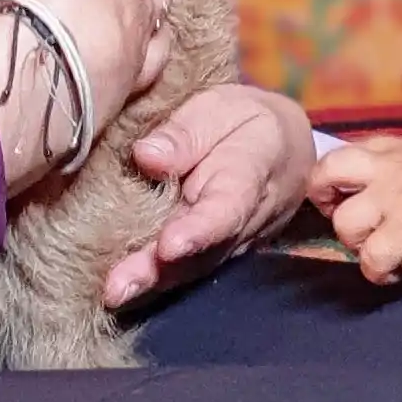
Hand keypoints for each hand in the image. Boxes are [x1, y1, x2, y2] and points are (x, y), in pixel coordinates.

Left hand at [104, 81, 315, 306]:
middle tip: (118, 288)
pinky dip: (155, 281)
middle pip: (204, 250)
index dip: (199, 230)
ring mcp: (234, 243)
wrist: (287, 149)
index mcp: (252, 172)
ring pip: (194, 267)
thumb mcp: (220, 108)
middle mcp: (247, 219)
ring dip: (153, 283)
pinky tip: (122, 290)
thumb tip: (145, 157)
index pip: (227, 207)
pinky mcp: (217, 254)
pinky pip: (188, 269)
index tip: (168, 247)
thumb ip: (185, 133)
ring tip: (114, 293)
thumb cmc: (245, 121)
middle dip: (161, 270)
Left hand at [307, 132, 401, 284]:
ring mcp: (392, 200)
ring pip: (344, 224)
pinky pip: (371, 259)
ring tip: (377, 251)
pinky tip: (393, 274)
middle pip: (324, 174)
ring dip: (356, 244)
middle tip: (345, 220)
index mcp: (395, 150)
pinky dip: (377, 272)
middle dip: (321, 199)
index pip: (344, 154)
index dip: (335, 178)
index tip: (346, 196)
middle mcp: (385, 170)